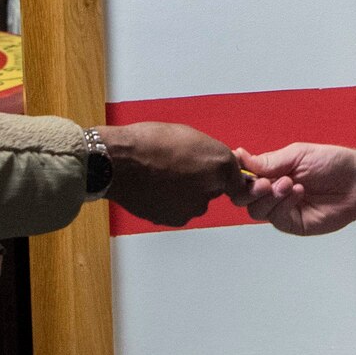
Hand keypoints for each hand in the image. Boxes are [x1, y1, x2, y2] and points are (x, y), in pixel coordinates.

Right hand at [99, 122, 246, 227]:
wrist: (117, 162)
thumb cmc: (148, 143)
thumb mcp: (187, 135)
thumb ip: (207, 153)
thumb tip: (210, 163)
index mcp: (219, 163)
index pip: (238, 181)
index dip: (226, 177)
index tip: (222, 178)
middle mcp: (211, 189)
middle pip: (213, 190)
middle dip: (201, 182)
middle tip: (178, 167)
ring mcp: (193, 207)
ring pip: (194, 201)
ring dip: (184, 193)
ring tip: (161, 176)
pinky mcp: (174, 219)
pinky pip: (177, 210)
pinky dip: (169, 202)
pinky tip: (154, 187)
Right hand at [237, 143, 355, 235]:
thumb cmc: (332, 163)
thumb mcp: (297, 154)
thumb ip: (268, 161)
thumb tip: (239, 156)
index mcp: (270, 173)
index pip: (242, 178)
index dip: (237, 175)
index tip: (240, 167)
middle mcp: (271, 192)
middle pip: (242, 199)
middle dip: (249, 190)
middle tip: (265, 182)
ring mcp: (281, 209)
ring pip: (256, 210)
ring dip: (269, 196)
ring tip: (289, 183)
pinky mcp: (293, 224)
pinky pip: (276, 218)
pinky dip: (282, 204)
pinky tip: (297, 192)